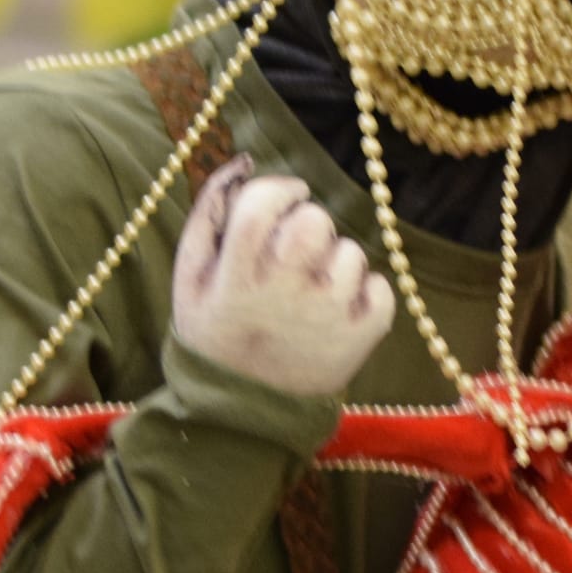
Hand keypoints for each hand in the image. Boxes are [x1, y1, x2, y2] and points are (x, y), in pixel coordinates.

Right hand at [172, 160, 395, 397]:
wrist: (242, 410)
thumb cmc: (215, 332)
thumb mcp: (190, 275)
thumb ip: (210, 212)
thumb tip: (244, 162)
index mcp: (236, 277)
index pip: (264, 203)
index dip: (280, 188)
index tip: (286, 196)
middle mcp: (284, 293)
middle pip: (314, 221)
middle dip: (307, 224)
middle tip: (296, 250)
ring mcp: (327, 316)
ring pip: (350, 251)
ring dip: (335, 260)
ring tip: (313, 288)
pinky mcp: (361, 337)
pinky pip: (381, 286)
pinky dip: (365, 292)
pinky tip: (338, 308)